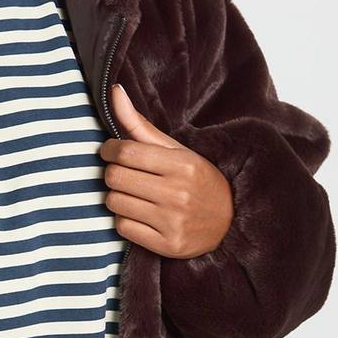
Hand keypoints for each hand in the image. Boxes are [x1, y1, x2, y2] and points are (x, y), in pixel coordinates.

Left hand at [99, 84, 234, 257]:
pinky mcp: (166, 245)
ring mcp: (172, 222)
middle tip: (122, 173)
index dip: (109, 149)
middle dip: (112, 173)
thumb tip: (114, 92)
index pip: (126, 152)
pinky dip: (124, 219)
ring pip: (114, 203)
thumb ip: (140, 124)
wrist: (228, 222)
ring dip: (116, 197)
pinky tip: (140, 215)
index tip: (110, 151)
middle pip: (115, 178)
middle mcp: (178, 194)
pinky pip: (122, 228)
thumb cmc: (196, 180)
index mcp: (182, 165)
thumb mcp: (175, 150)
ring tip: (132, 194)